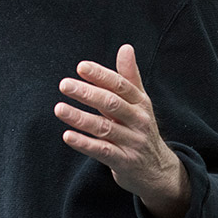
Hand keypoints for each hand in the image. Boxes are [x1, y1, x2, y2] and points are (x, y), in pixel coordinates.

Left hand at [54, 44, 190, 217]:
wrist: (158, 171)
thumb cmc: (140, 129)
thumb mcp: (140, 103)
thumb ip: (129, 77)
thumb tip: (126, 47)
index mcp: (141, 103)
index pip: (121, 85)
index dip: (101, 75)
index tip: (81, 67)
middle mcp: (139, 121)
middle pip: (112, 104)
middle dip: (87, 93)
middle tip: (64, 84)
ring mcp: (132, 142)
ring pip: (104, 128)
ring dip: (80, 118)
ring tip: (59, 108)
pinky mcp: (124, 162)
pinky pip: (102, 151)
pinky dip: (84, 143)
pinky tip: (67, 136)